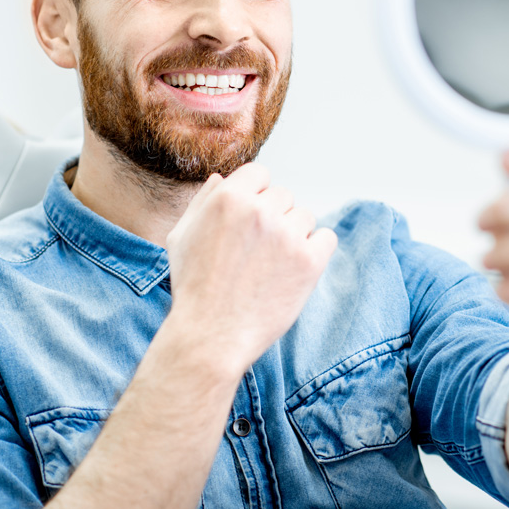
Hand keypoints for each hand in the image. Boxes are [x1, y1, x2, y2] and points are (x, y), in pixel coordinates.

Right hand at [165, 163, 336, 375]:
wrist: (211, 335)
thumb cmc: (193, 287)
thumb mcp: (181, 236)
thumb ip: (203, 201)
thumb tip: (222, 178)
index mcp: (228, 198)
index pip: (259, 173)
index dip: (256, 194)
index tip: (251, 218)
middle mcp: (259, 211)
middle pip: (283, 195)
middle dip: (273, 217)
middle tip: (258, 250)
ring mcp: (286, 235)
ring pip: (305, 216)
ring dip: (294, 234)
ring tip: (273, 264)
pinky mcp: (309, 261)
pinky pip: (326, 238)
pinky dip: (316, 250)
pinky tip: (295, 268)